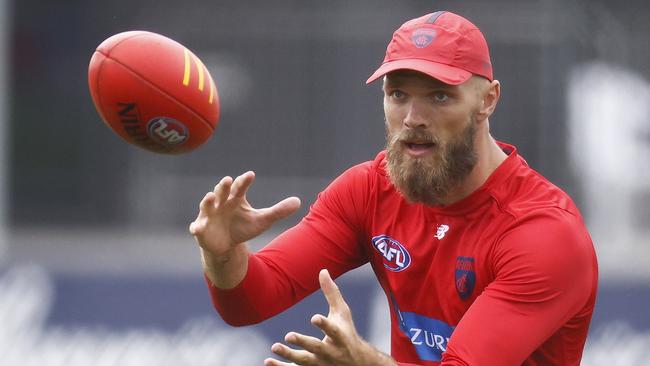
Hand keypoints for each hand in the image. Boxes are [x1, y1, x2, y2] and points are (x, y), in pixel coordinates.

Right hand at [189, 171, 300, 255]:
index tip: (251, 175)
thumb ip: (278, 211)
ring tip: (210, 196)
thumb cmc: (242, 227)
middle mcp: (221, 203)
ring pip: (207, 205)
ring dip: (208, 200)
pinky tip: (196, 229)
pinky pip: (197, 227)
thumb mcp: (262, 220)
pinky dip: (196, 227)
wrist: (226, 245)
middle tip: (228, 180)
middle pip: (222, 191)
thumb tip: (298, 201)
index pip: (240, 187)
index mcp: (235, 198)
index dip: (244, 181)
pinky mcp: (201, 229)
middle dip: (224, 186)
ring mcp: (209, 215)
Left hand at [264, 269, 395, 365]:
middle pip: (316, 348)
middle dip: (303, 342)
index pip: (333, 330)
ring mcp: (320, 363)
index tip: (314, 318)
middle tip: (289, 335)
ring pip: (303, 361)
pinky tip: (268, 361)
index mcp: (339, 336)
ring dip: (289, 355)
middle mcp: (330, 352)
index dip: (324, 324)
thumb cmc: (347, 333)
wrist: (356, 364)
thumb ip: (332, 293)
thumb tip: (323, 270)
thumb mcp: (342, 313)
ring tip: (275, 346)